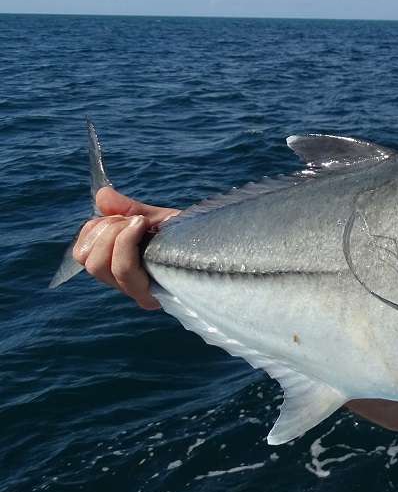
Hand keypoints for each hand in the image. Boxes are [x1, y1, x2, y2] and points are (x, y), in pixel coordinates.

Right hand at [73, 186, 179, 309]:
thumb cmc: (190, 236)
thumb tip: (101, 195)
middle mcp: (125, 284)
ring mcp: (138, 293)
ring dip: (115, 236)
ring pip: (100, 266)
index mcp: (120, 267)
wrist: (223, 247)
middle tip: (135, 220)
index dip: (95, 229)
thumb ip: (127, 209)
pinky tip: (144, 227)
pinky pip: (124, 271)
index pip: (82, 254)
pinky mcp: (152, 296)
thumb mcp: (156, 218)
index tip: (122, 215)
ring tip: (141, 224)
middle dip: (106, 231)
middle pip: (89, 261)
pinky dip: (126, 243)